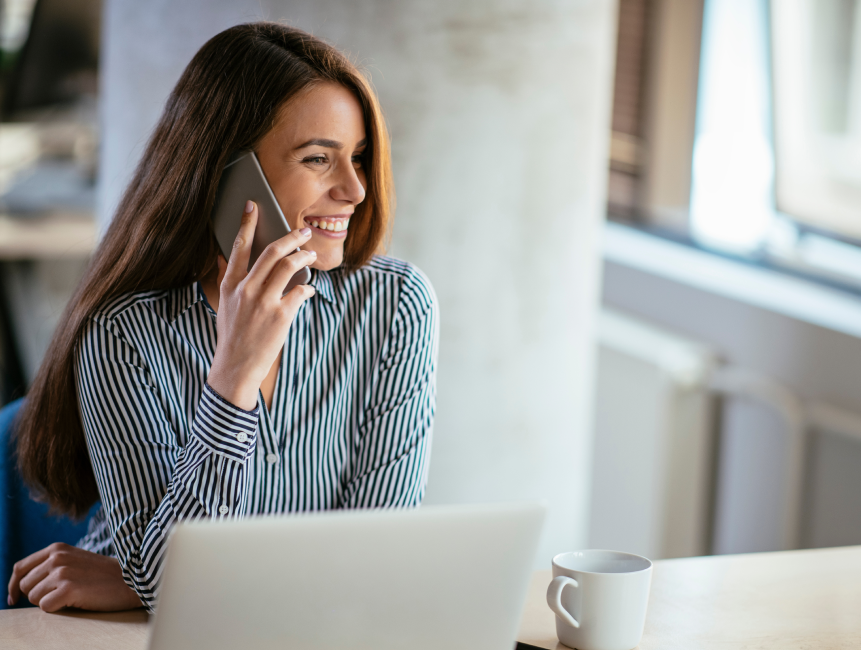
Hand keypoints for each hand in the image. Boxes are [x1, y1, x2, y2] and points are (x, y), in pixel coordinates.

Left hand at [7, 543, 142, 611]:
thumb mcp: (75, 560)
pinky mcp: (68, 588)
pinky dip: (58, 609)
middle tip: (61, 595)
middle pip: (24, 586)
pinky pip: (45, 607)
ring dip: (49, 602)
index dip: (13, 586)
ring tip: (72, 596)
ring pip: (33, 598)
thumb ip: (51, 565)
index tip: (12, 600)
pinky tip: (75, 601)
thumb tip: (20, 586)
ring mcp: (62, 572)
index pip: (20, 568)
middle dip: (38, 595)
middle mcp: (57, 557)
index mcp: (57, 548)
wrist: (131, 579)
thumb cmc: (102, 575)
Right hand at [207, 200, 315, 409]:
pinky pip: (301, 292)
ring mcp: (264, 303)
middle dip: (291, 237)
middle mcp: (246, 290)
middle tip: (303, 231)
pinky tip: (309, 290)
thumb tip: (224, 256)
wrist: (235, 367)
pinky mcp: (281, 316)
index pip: (238, 247)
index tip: (253, 206)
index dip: (246, 224)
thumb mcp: (223, 305)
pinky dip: (308, 289)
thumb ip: (227, 279)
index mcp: (230, 285)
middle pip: (272, 253)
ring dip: (304, 257)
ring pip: (289, 267)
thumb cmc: (232, 335)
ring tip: (310, 255)